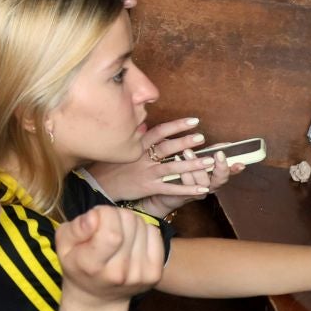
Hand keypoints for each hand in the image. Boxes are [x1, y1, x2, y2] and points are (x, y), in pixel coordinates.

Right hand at [56, 205, 165, 307]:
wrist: (98, 298)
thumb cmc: (77, 265)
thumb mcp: (63, 245)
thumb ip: (75, 229)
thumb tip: (94, 216)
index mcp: (93, 266)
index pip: (111, 233)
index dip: (104, 214)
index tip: (95, 217)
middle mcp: (120, 272)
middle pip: (129, 223)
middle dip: (115, 215)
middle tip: (105, 225)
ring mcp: (141, 275)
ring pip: (142, 225)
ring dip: (128, 222)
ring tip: (117, 233)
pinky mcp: (155, 274)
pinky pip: (154, 234)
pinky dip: (142, 230)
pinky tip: (131, 239)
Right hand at [90, 118, 220, 203]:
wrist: (100, 183)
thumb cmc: (112, 164)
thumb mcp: (121, 147)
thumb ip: (136, 138)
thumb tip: (144, 125)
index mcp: (138, 145)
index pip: (160, 132)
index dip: (177, 125)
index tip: (193, 121)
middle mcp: (143, 157)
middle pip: (167, 147)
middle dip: (185, 142)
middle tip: (202, 137)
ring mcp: (147, 172)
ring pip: (172, 167)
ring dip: (192, 165)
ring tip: (209, 162)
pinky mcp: (149, 187)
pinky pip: (171, 188)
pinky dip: (187, 189)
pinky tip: (202, 189)